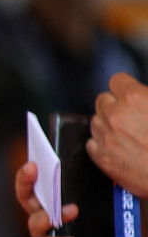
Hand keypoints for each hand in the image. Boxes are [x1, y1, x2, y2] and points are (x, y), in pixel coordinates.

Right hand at [15, 161, 117, 236]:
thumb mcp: (115, 222)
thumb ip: (109, 203)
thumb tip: (115, 176)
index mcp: (60, 212)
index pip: (42, 187)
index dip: (35, 172)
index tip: (38, 156)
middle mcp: (48, 226)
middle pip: (27, 199)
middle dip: (26, 181)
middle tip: (33, 167)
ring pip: (33, 223)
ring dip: (48, 215)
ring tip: (71, 212)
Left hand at [89, 73, 147, 197]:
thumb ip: (147, 98)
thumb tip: (142, 96)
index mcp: (133, 98)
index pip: (117, 80)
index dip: (125, 88)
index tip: (129, 94)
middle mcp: (114, 114)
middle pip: (103, 100)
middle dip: (114, 106)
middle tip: (130, 116)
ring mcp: (104, 135)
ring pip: (96, 120)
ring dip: (108, 124)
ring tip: (128, 135)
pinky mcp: (99, 155)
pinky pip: (93, 142)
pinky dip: (103, 144)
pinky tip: (120, 148)